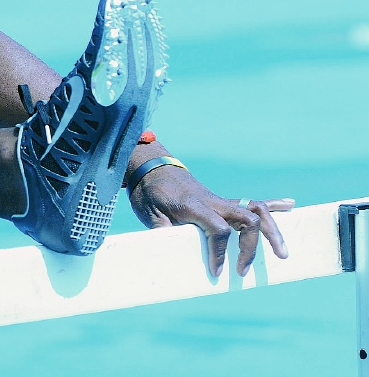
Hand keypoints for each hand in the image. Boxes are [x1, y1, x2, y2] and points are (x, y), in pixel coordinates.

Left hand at [129, 162, 293, 277]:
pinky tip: (291, 205)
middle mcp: (213, 201)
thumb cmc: (149, 192)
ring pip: (256, 209)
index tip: (216, 272)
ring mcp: (221, 200)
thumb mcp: (149, 214)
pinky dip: (273, 204)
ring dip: (273, 230)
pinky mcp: (223, 201)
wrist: (152, 168)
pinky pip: (252, 200)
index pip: (219, 229)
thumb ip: (164, 232)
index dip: (220, 252)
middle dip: (252, 246)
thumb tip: (174, 253)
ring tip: (282, 253)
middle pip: (247, 219)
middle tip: (243, 270)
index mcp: (194, 205)